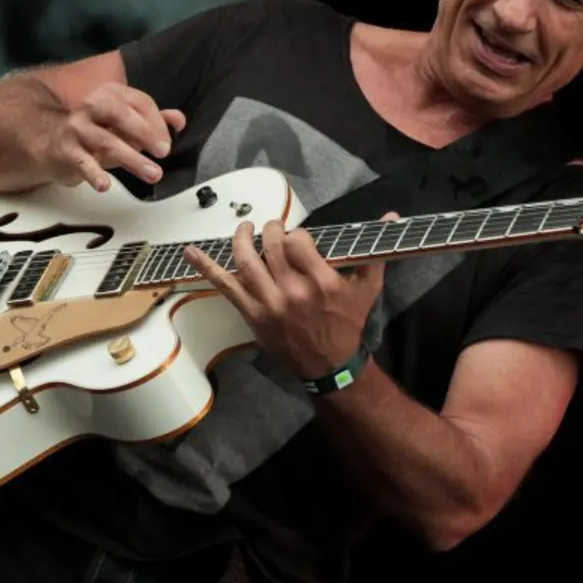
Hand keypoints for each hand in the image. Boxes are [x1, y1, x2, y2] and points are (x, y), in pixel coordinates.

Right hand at [36, 82, 185, 191]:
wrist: (52, 143)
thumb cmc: (94, 132)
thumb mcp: (125, 125)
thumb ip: (152, 120)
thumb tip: (178, 120)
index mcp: (110, 95)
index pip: (139, 102)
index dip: (157, 123)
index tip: (167, 144)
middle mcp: (92, 106)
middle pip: (121, 115)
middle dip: (145, 133)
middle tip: (163, 152)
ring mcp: (77, 128)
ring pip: (106, 141)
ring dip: (132, 158)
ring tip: (152, 174)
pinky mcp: (66, 150)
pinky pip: (82, 161)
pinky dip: (94, 173)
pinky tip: (105, 184)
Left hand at [184, 214, 395, 379]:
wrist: (329, 366)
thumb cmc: (347, 324)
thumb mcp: (368, 288)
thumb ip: (375, 251)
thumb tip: (392, 216)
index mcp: (321, 282)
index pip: (299, 240)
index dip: (297, 234)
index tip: (299, 239)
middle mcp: (293, 292)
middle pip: (272, 245)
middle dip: (271, 229)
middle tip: (273, 229)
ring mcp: (269, 303)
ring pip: (246, 259)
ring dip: (242, 238)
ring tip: (245, 228)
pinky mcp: (252, 314)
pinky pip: (225, 286)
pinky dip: (205, 267)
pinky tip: (191, 251)